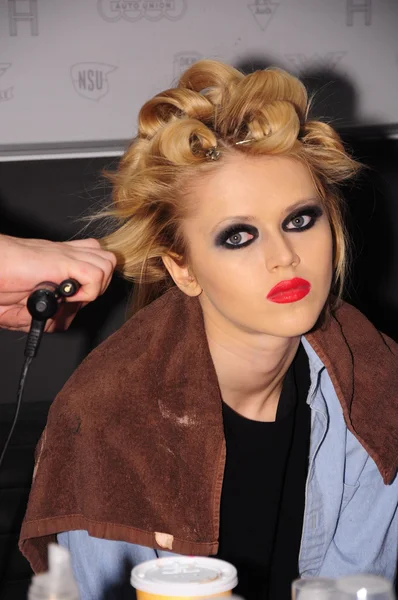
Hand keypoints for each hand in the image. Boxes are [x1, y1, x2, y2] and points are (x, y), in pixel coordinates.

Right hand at [0, 235, 116, 331]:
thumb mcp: (25, 306)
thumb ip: (47, 316)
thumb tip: (61, 321)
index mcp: (60, 261)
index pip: (97, 262)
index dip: (93, 284)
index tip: (72, 300)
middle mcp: (67, 255)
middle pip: (108, 262)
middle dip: (99, 285)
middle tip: (74, 297)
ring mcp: (67, 256)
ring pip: (107, 264)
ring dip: (95, 286)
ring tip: (71, 294)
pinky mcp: (64, 260)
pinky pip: (96, 274)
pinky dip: (88, 291)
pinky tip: (67, 295)